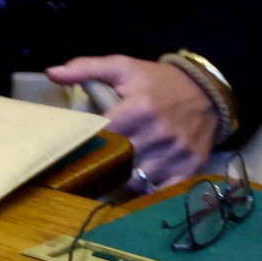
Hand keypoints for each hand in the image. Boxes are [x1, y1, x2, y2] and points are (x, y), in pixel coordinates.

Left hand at [47, 55, 217, 189]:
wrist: (209, 90)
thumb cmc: (158, 82)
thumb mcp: (124, 67)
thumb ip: (87, 69)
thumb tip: (52, 72)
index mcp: (139, 109)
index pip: (100, 138)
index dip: (83, 146)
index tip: (70, 150)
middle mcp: (159, 134)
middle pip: (115, 163)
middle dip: (98, 166)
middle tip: (83, 169)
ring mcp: (176, 153)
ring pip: (134, 182)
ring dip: (118, 182)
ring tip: (108, 176)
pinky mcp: (190, 167)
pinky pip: (159, 191)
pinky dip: (144, 192)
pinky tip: (134, 185)